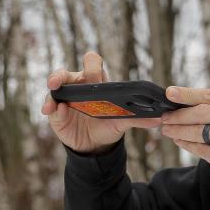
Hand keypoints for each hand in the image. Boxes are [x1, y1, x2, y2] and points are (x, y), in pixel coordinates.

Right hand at [42, 51, 161, 153]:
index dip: (91, 64)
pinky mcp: (56, 113)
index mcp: (95, 82)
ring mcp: (65, 98)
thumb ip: (137, 119)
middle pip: (67, 74)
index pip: (92, 65)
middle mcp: (78, 86)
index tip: (92, 72)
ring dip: (52, 89)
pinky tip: (52, 112)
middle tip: (58, 82)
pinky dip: (50, 107)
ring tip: (52, 97)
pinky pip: (51, 106)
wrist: (96, 145)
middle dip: (61, 75)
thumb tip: (159, 119)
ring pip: (55, 87)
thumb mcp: (122, 121)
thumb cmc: (108, 125)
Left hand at [159, 86, 209, 197]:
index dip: (187, 94)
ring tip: (166, 129)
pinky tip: (178, 141)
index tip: (169, 92)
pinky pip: (199, 148)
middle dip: (179, 114)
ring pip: (198, 130)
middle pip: (202, 111)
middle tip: (164, 116)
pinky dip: (186, 144)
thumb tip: (187, 105)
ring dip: (178, 129)